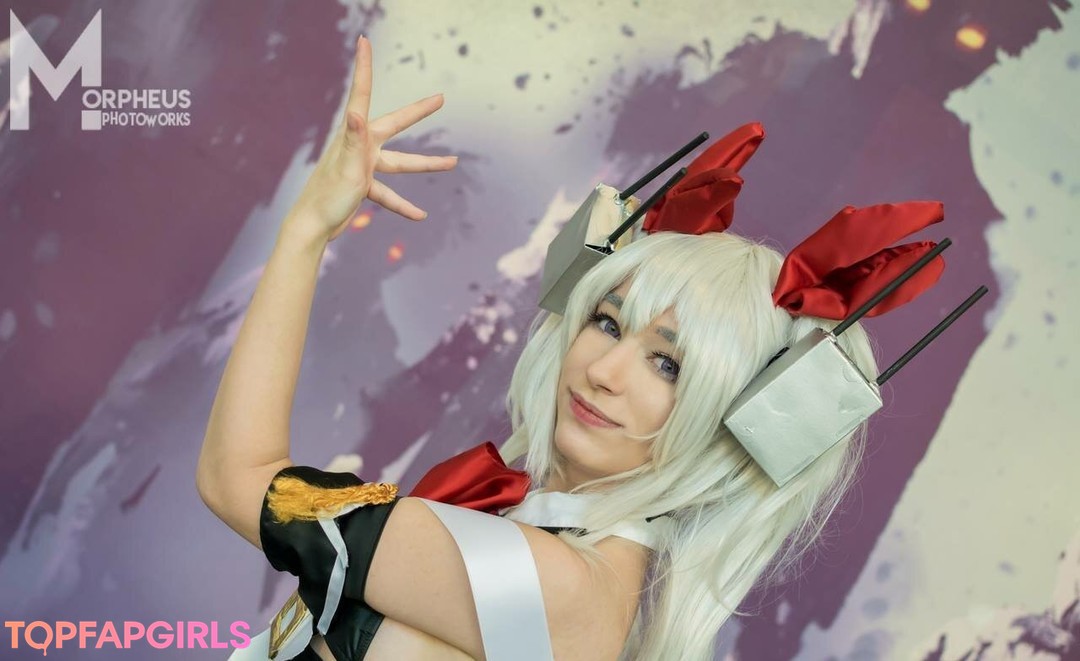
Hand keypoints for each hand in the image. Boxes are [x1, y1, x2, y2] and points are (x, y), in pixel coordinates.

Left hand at [289, 36, 456, 241]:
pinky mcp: (362, 186)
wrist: (312, 226)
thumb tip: (356, 113)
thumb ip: (355, 141)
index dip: (365, 67)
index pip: (362, 95)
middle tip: (440, 99)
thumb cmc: (328, 197)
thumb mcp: (348, 169)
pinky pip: (389, 194)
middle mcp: (360, 146)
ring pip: (400, 164)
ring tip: (453, 162)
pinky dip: (403, 204)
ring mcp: (362, 166)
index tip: (365, 41)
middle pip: (395, 125)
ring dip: (425, 165)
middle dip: (418, 113)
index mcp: (355, 137)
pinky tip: (420, 215)